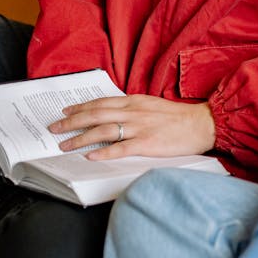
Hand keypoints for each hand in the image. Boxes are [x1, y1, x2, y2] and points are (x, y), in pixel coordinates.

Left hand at [49, 94, 214, 158]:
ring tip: (65, 145)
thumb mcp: (153, 106)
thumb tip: (114, 115)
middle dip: (72, 121)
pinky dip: (104, 152)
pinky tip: (90, 156)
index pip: (101, 102)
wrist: (202, 124)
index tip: (65, 111)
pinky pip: (121, 148)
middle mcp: (134, 112)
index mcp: (135, 102)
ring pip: (103, 130)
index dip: (80, 107)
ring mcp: (140, 128)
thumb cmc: (180, 117)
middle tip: (54, 128)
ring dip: (80, 138)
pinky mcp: (147, 143)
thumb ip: (133, 109)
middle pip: (95, 115)